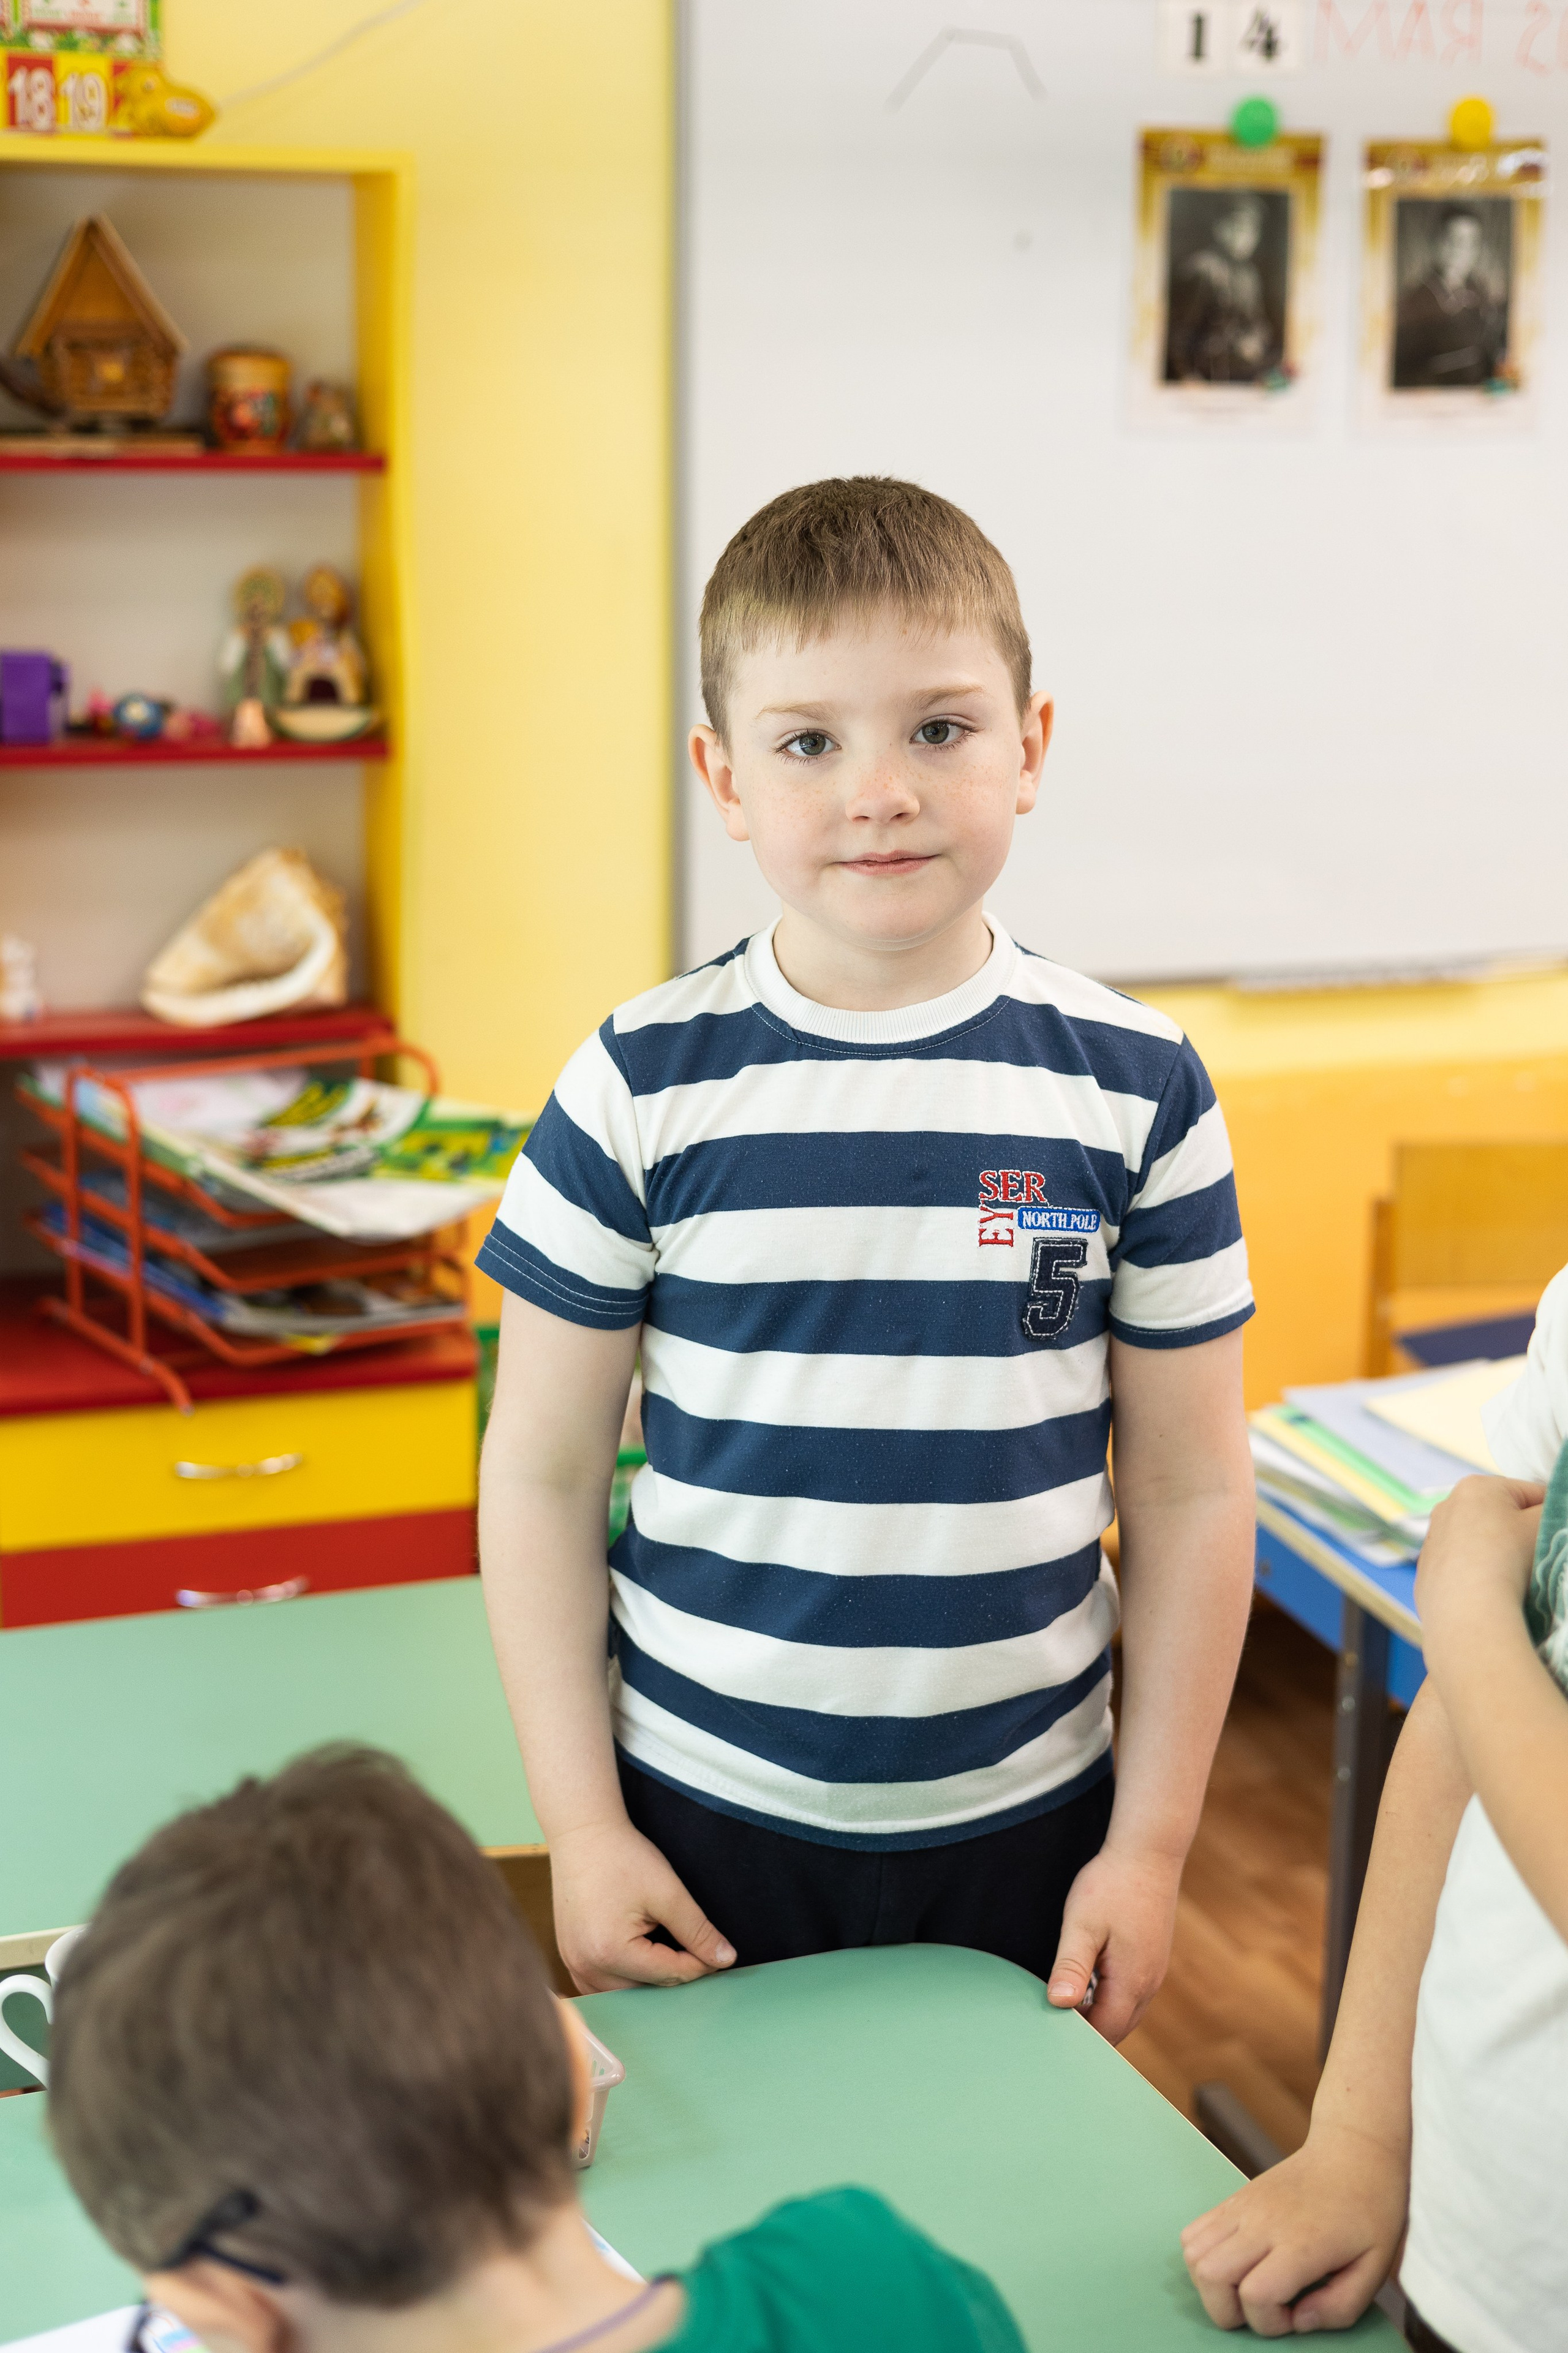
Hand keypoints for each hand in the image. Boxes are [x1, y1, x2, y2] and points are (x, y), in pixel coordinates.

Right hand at [549, 1817, 735, 1992]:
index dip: (700, 1965)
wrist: (582, 1834)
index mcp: (611, 1952)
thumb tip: (725, 1959)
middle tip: (697, 1953)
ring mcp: (573, 1963)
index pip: (669, 1975)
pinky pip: (600, 1984)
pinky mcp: (569, 1956)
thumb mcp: (668, 1892)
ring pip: (623, 1993)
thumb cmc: (623, 1856)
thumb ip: (697, 1930)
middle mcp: (587, 1966)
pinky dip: (623, 1978)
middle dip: (675, 1974)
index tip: (718, 1954)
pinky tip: (640, 1958)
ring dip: (649, 1981)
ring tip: (669, 1954)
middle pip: (646, 1990)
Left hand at [1046, 1844, 1181, 2041]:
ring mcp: (1154, 1973)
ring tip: (1066, 2000)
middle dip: (1088, 2031)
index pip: (1105, 2032)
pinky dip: (1110, 1998)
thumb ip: (1072, 1966)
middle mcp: (1149, 1984)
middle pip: (1117, 2028)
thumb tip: (1059, 2004)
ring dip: (1098, 2014)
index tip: (1047, 2029)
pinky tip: (1088, 1981)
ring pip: (1126, 2012)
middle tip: (1051, 2020)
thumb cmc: (1112, 1885)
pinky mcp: (1152, 1959)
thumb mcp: (1082, 1924)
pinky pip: (1131, 1994)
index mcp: (1132, 1982)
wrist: (1148, 1854)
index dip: (1076, 2037)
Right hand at [1180, 2121, 1406, 2334]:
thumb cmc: (1370, 2212)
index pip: (1256, 2294)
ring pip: (1193, 2253)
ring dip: (1211, 2285)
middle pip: (1211, 2275)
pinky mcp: (1234, 2198)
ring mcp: (1242, 2206)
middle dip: (1229, 2311)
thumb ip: (1339, 2309)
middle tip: (1263, 2309)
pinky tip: (1236, 2264)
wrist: (1353, 2153)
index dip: (1269, 2322)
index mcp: (1301, 2243)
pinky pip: (1194, 2232)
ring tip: (1246, 2288)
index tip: (1295, 2315)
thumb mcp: (1375, 2269)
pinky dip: (1203, 2258)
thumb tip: (1298, 2322)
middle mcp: (1262, 2222)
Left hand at [1416, 1477, 1543, 1661]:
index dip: (1549, 1513)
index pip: (1529, 1492)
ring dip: (1498, 1554)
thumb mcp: (1543, 1526)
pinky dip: (1477, 1575)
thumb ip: (1552, 1511)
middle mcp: (1446, 1507)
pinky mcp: (1427, 1572)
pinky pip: (1461, 1567)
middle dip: (1520, 1533)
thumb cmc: (1509, 1558)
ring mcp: (1433, 1540)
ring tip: (1513, 1576)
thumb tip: (1551, 1512)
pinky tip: (1489, 1590)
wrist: (1468, 1610)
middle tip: (1536, 1556)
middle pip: (1500, 1516)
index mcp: (1476, 1487)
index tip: (1555, 1534)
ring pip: (1479, 1541)